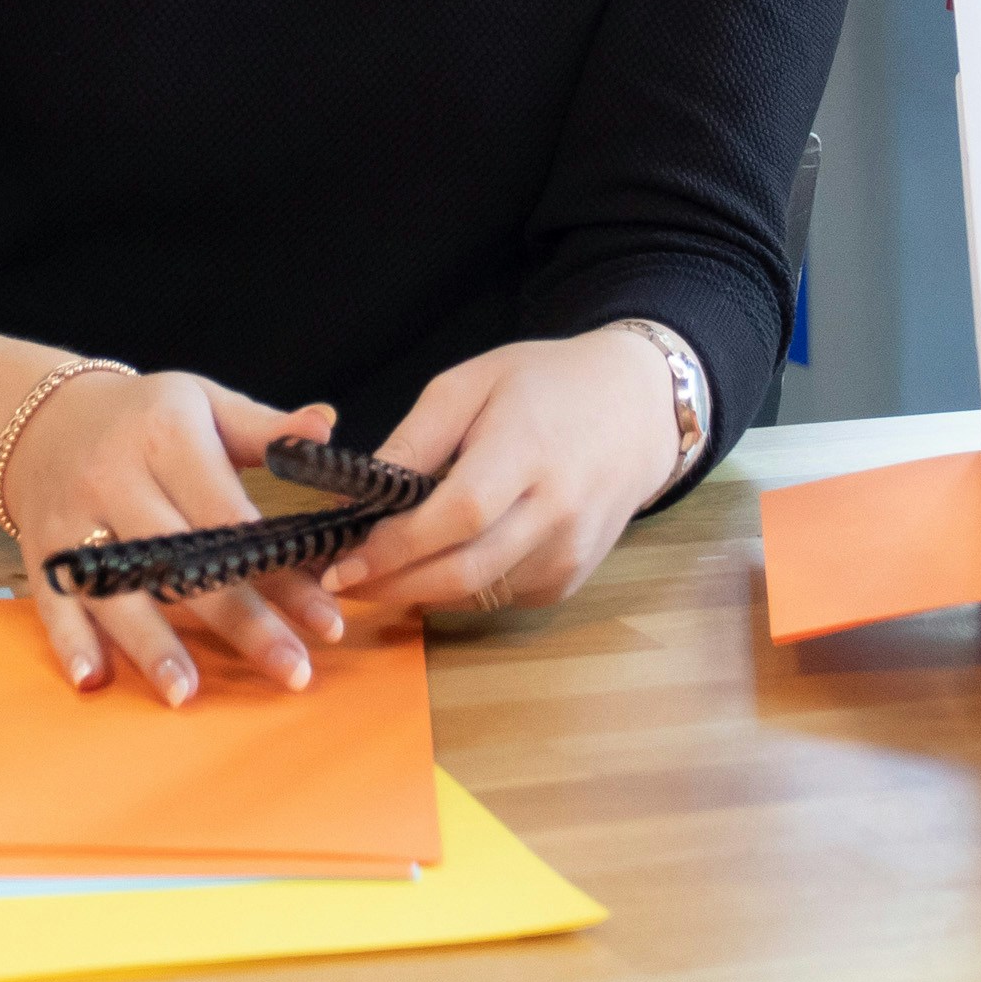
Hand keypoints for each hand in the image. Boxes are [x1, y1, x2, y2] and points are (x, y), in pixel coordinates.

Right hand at [8, 370, 346, 706]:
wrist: (46, 418)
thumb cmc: (146, 417)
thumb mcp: (205, 404)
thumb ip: (265, 428)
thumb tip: (325, 431)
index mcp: (166, 436)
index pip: (232, 517)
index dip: (281, 572)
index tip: (327, 622)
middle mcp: (114, 477)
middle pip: (183, 561)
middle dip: (241, 622)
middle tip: (293, 672)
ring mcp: (72, 518)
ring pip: (117, 589)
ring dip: (151, 644)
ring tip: (187, 693)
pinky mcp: (40, 550)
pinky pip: (54, 601)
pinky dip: (71, 641)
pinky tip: (94, 680)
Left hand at [320, 330, 685, 621]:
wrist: (637, 409)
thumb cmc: (546, 386)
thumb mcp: (469, 385)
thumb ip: (414, 440)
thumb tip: (356, 496)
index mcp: (527, 451)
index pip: (457, 516)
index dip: (395, 548)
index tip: (342, 562)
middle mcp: (557, 511)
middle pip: (465, 570)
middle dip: (394, 585)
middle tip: (342, 582)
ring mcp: (570, 552)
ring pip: (479, 593)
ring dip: (420, 592)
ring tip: (375, 575)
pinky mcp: (571, 577)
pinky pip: (501, 596)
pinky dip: (459, 590)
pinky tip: (434, 566)